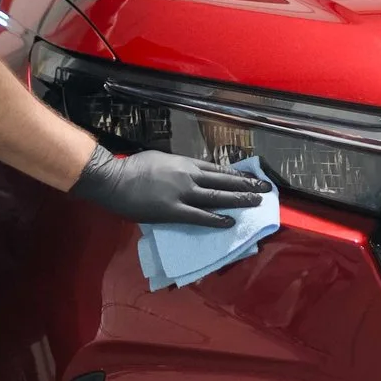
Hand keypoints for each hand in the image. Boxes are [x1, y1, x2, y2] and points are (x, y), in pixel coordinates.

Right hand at [66, 148, 269, 226]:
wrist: (114, 179)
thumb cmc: (132, 168)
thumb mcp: (160, 158)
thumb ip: (177, 166)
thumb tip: (189, 171)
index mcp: (185, 163)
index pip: (217, 169)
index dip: (236, 175)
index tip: (251, 178)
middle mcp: (189, 176)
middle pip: (224, 181)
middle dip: (246, 186)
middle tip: (266, 190)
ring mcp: (183, 194)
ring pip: (217, 197)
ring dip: (239, 200)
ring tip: (257, 203)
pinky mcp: (174, 211)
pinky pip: (200, 216)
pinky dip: (217, 219)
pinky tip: (230, 221)